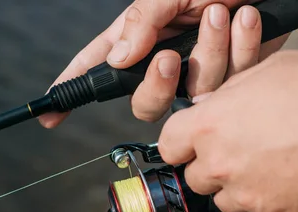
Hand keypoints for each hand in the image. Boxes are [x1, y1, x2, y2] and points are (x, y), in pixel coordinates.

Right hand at [38, 0, 288, 127]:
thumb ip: (142, 21)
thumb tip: (118, 61)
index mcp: (142, 35)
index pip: (97, 67)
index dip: (72, 90)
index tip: (50, 114)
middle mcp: (168, 58)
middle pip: (145, 103)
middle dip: (158, 85)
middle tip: (170, 57)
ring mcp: (202, 70)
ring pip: (196, 92)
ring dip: (210, 50)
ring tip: (222, 12)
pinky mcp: (238, 75)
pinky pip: (234, 82)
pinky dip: (243, 46)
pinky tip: (247, 18)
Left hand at [159, 50, 297, 211]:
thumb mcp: (268, 72)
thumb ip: (228, 96)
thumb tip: (210, 108)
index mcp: (210, 125)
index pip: (167, 145)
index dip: (179, 145)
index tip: (190, 145)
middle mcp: (221, 165)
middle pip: (195, 177)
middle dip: (212, 166)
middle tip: (243, 150)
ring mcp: (248, 196)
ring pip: (226, 200)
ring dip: (239, 187)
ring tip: (274, 165)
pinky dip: (269, 204)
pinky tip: (293, 182)